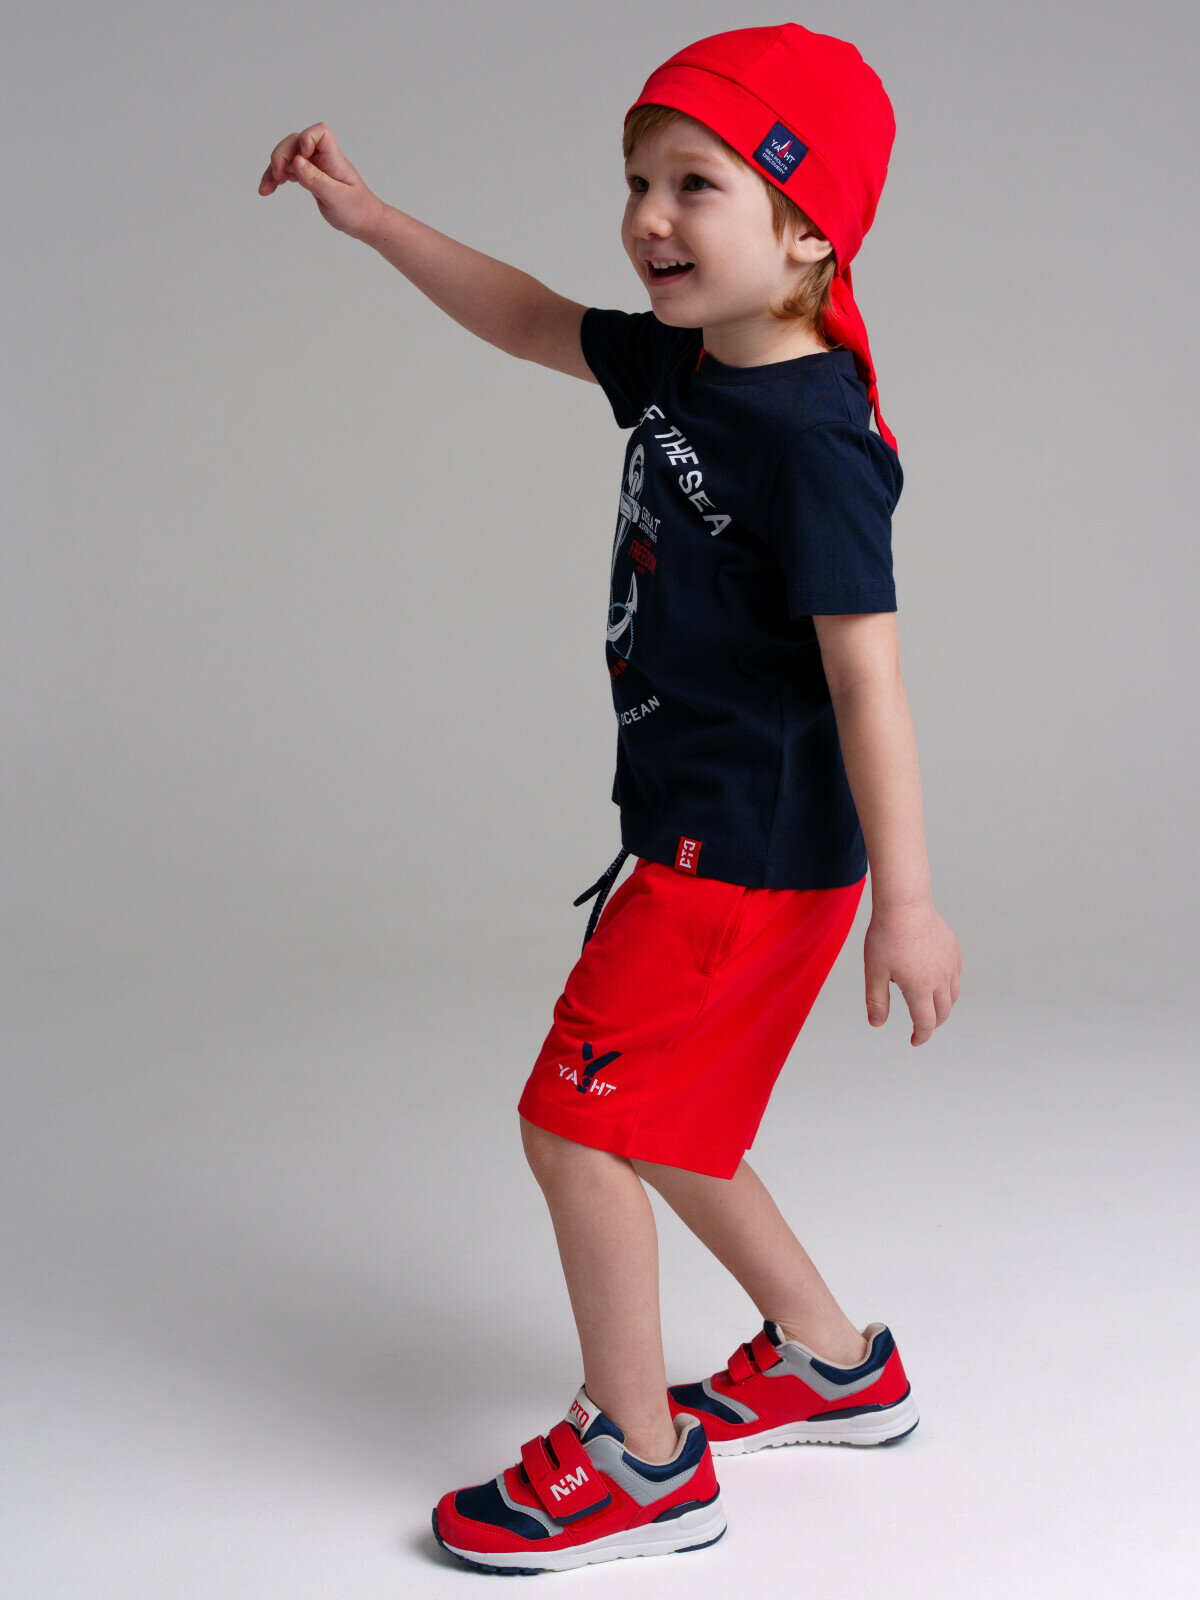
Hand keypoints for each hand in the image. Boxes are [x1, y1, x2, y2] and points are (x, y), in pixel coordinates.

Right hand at [258, 122, 381, 240]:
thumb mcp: (336, 198)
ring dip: (274, 169)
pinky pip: (290, 171)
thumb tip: (296, 161)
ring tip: (265, 188)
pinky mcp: (310, 176)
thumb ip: (316, 179)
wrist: (364, 222)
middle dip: (282, 155)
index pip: (320, 132)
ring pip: (289, 157)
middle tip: (276, 175)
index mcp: (334, 158)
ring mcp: (316, 166)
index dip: (307, 138)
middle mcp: (323, 158)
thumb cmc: (356, 210)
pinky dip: (278, 178)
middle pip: (296, 142)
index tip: (302, 156)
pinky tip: (270, 188)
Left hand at [864, 899, 960, 1045]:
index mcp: (920, 988)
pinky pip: (956, 976)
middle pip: (943, 1013)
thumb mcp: (874, 972)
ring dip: (943, 1006)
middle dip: (932, 1024)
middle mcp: (940, 979)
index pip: (926, 1023)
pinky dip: (949, 986)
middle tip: (920, 1027)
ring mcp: (950, 964)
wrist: (904, 904)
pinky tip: (936, 982)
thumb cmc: (885, 937)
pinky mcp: (954, 951)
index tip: (914, 1041)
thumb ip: (876, 1001)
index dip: (920, 1036)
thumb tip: (876, 1025)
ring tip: (929, 1006)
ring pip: (954, 995)